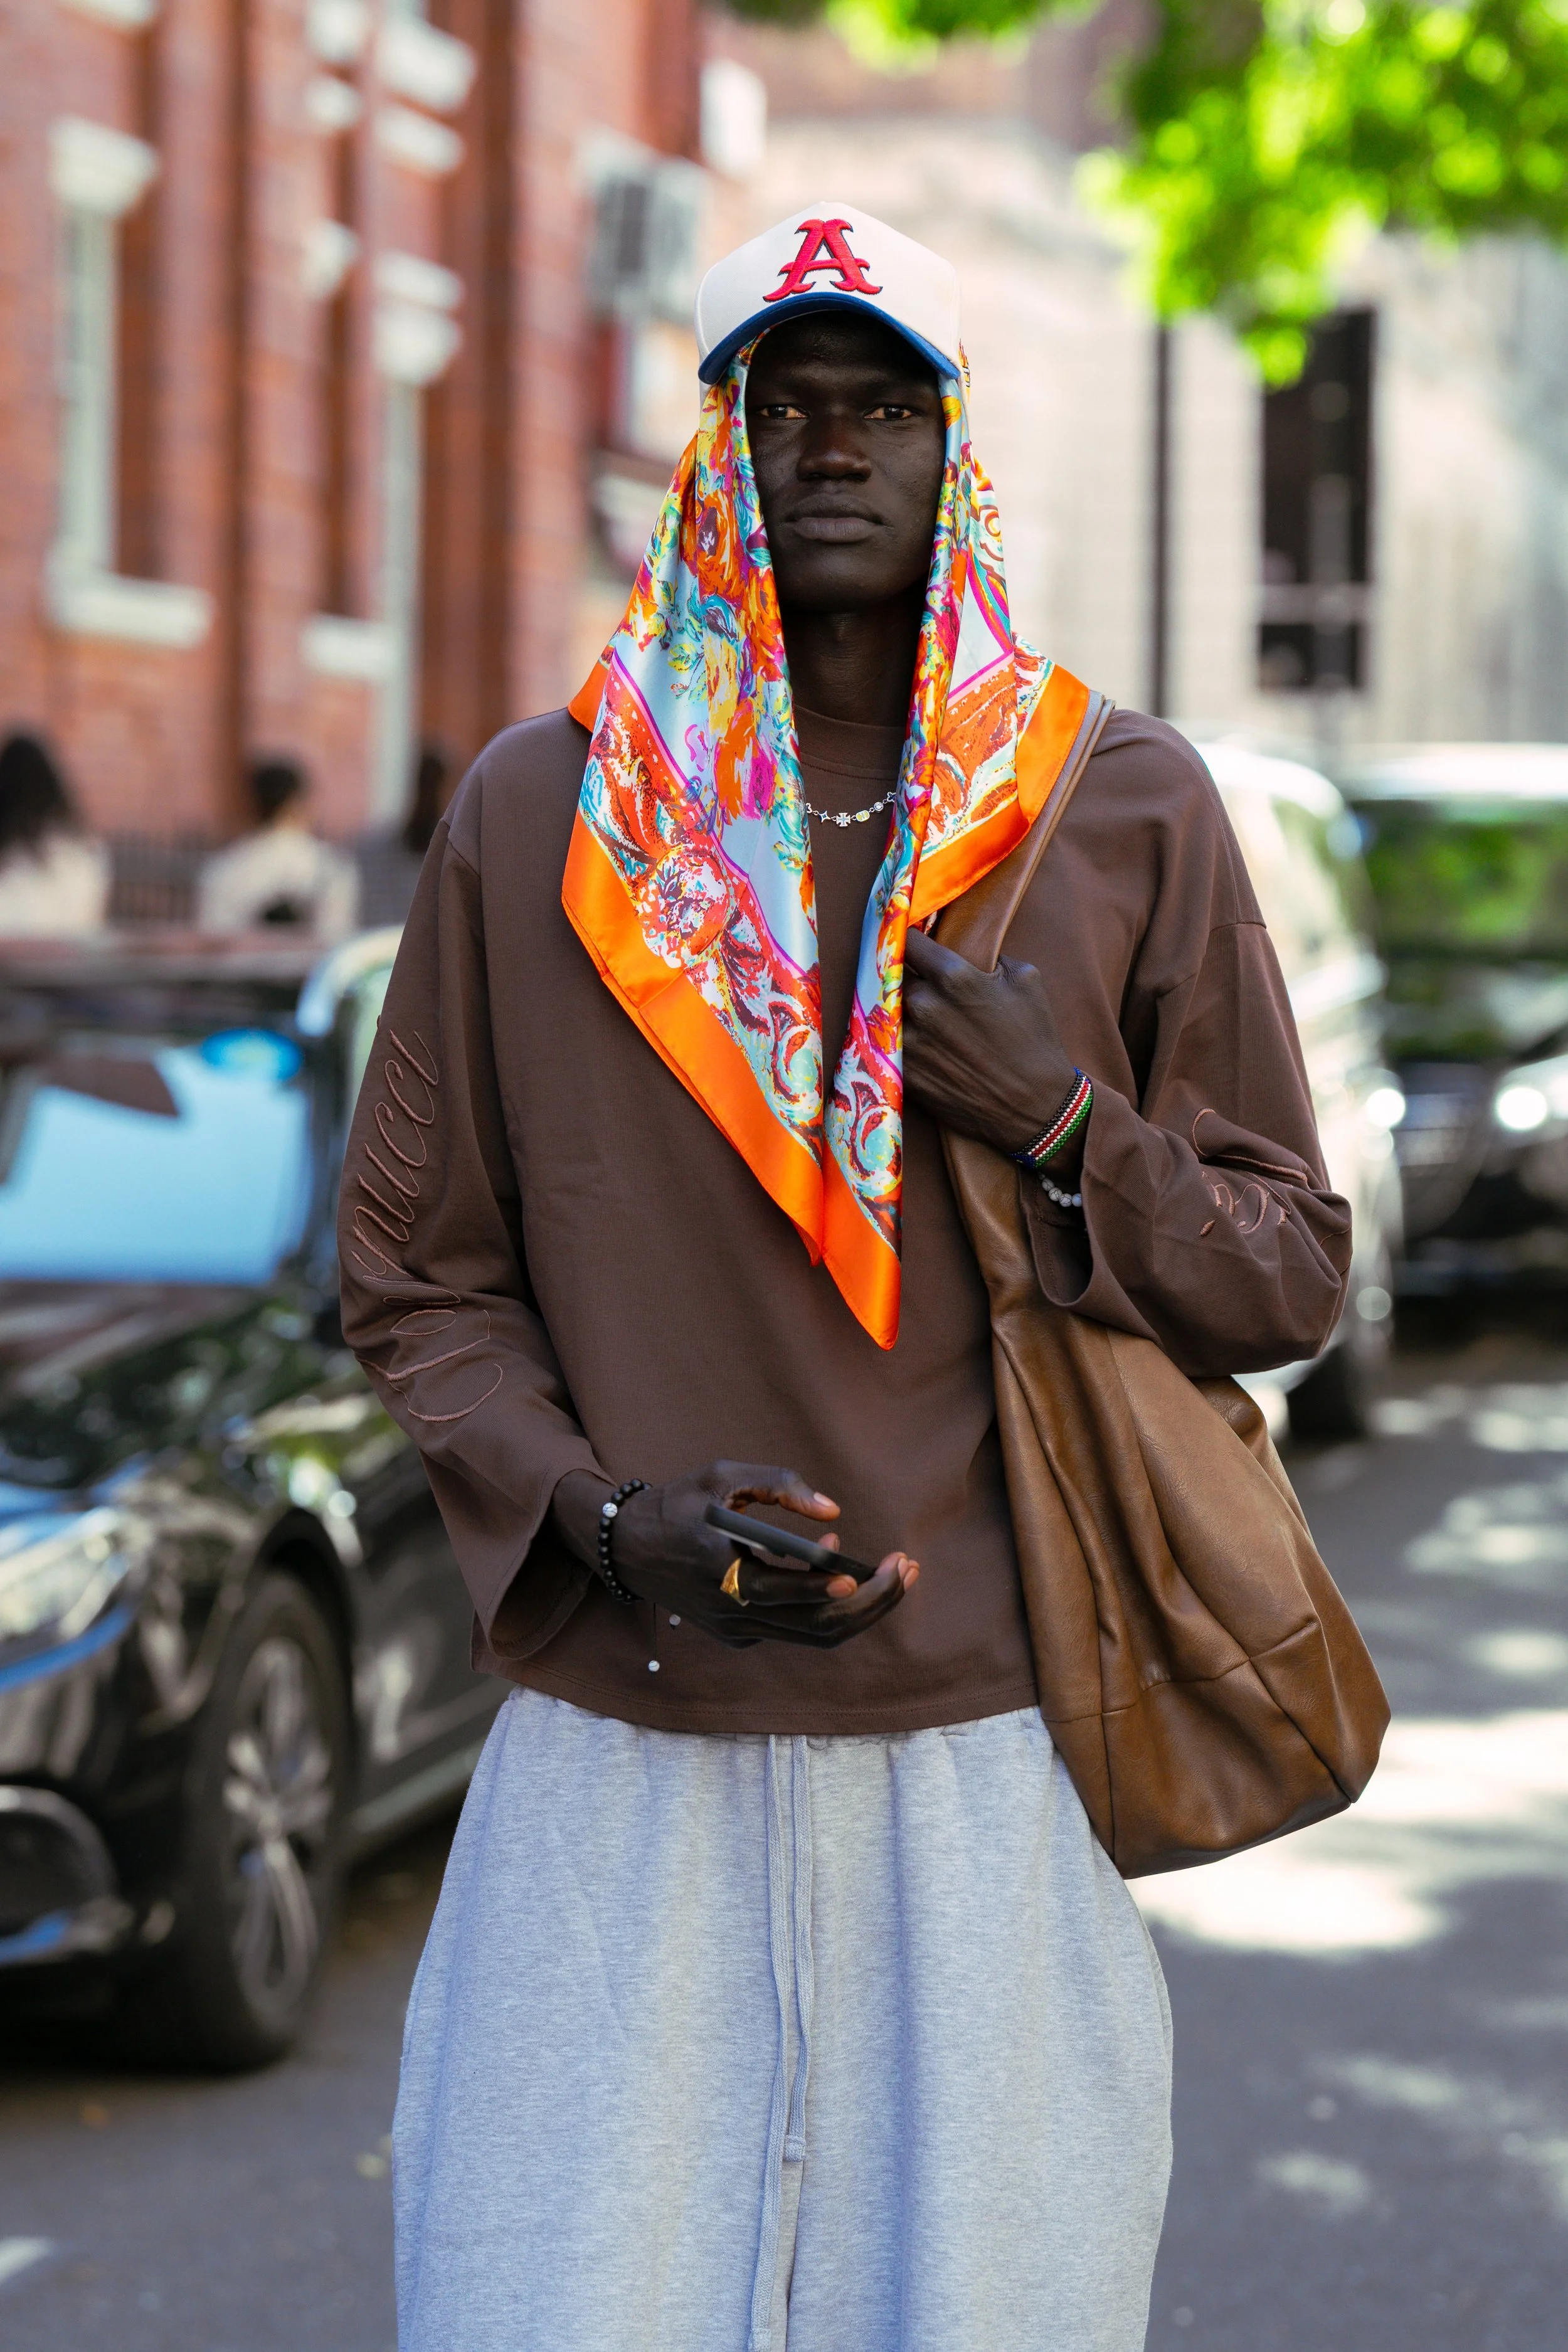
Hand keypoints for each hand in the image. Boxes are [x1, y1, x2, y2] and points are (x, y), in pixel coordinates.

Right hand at [550, 1462, 917, 1648]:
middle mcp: (730, 1610)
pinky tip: (839, 1569)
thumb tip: (834, 1513)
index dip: (826, 1587)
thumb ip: (778, 1484)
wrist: (627, 1548)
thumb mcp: (722, 1476)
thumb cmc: (680, 1503)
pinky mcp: (738, 1636)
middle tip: (909, 1569)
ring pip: (813, 1636)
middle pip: (816, 1627)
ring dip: (863, 1610)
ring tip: (899, 1575)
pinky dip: (826, 1605)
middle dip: (872, 1602)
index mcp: (719, 1568)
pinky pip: (794, 1629)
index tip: (865, 1572)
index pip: (782, 1591)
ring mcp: (735, 1629)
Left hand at [902, 925, 1076, 1154]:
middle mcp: (924, 1005)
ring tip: (916, 1013)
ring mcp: (910, 1041)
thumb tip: (970, 953)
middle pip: (892, 974)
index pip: (908, 940)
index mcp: (954, 976)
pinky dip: (897, 1037)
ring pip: (887, 1009)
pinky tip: (916, 1040)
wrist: (1034, 1106)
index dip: (906, 935)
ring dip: (897, 1006)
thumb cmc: (1035, 1040)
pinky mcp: (904, 1072)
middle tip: (914, 978)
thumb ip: (990, 956)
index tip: (907, 937)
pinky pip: (888, 1042)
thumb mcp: (1026, 979)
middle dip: (902, 973)